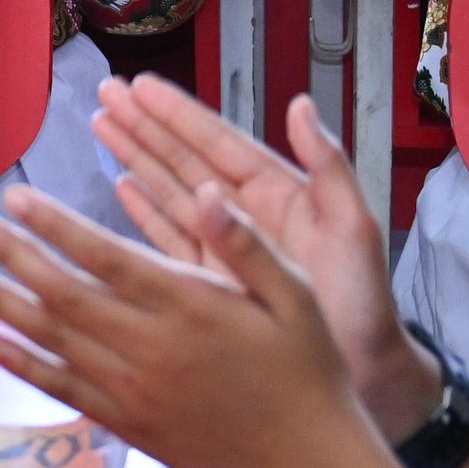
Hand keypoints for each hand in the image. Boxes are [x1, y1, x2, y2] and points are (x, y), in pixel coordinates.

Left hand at [0, 178, 376, 467]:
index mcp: (191, 307)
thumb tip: (205, 191)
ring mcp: (133, 389)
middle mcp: (151, 348)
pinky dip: (21, 363)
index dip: (57, 225)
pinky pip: (63, 388)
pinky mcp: (127, 422)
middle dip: (9, 252)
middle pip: (64, 292)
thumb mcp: (298, 298)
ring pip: (50, 338)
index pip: (107, 257)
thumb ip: (245, 244)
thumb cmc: (309, 376)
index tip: (16, 197)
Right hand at [85, 81, 427, 435]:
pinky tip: (123, 187)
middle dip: (145, 127)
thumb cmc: (365, 306)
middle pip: (185, 161)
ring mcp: (226, 249)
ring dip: (137, 158)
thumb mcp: (354, 230)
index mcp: (280, 196)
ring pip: (171, 192)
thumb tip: (301, 104)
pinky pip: (170, 238)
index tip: (140, 86)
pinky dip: (145, 211)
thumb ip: (329, 167)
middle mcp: (246, 216)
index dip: (178, 115)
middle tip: (105, 93)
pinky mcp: (212, 283)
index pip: (218, 145)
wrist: (366, 380)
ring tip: (102, 126)